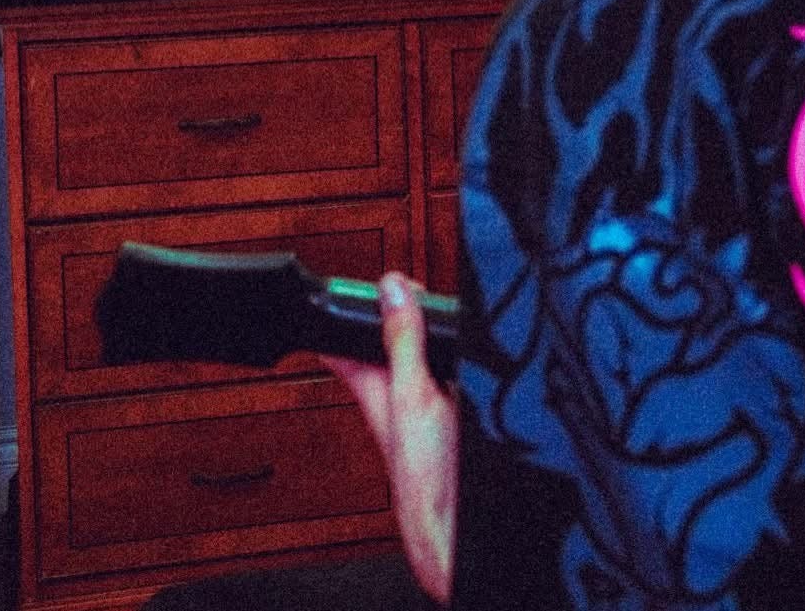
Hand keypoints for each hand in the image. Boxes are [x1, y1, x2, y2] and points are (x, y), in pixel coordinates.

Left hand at [322, 273, 457, 603]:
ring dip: (427, 332)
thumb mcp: (411, 394)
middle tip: (410, 290)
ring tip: (437, 313)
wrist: (457, 518)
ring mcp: (420, 398)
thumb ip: (402, 341)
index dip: (340, 310)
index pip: (341, 339)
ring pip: (416, 351)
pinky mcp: (447, 406)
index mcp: (371, 382)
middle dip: (396, 310)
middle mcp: (392, 389)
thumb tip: (391, 291)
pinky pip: (445, 367)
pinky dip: (452, 354)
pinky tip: (464, 351)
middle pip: (384, 337)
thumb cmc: (422, 475)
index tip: (345, 286)